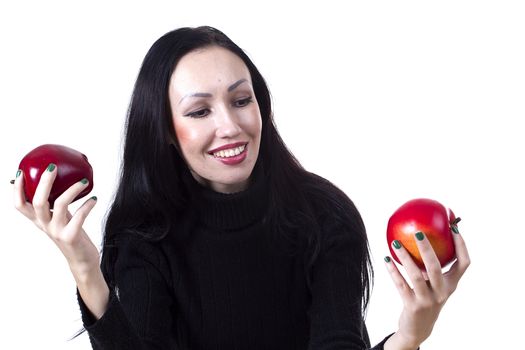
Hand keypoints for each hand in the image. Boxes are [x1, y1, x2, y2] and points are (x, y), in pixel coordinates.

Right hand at [13, 164, 99, 274]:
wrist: (81, 260)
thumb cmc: (71, 235)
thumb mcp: (59, 219)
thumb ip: (55, 205)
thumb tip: (57, 183)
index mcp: (39, 221)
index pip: (19, 205)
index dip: (17, 190)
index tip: (20, 173)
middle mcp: (45, 226)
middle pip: (37, 201)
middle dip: (44, 182)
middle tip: (53, 167)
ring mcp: (57, 231)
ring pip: (60, 204)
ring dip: (73, 189)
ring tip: (84, 181)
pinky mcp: (71, 236)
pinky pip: (79, 216)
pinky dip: (87, 205)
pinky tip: (94, 199)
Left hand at [384, 230, 469, 348]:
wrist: (418, 329)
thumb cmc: (426, 298)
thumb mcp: (434, 285)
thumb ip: (431, 266)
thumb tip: (421, 237)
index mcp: (451, 284)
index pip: (464, 263)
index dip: (461, 245)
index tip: (453, 227)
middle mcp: (443, 292)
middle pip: (437, 267)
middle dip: (427, 248)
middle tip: (417, 232)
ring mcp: (428, 300)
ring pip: (416, 275)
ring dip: (405, 257)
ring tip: (395, 243)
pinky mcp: (413, 306)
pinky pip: (401, 285)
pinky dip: (393, 271)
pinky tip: (386, 259)